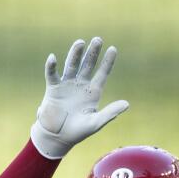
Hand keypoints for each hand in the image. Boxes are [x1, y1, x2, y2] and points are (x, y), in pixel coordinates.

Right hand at [30, 37, 129, 159]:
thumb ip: (110, 112)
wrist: (58, 137)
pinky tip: (53, 58)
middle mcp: (81, 85)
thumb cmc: (78, 131)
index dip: (107, 62)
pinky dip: (52, 67)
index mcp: (93, 92)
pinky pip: (52, 75)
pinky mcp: (53, 89)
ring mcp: (67, 85)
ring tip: (80, 42)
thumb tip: (127, 104)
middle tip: (98, 39)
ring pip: (72, 65)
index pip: (102, 73)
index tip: (113, 49)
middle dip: (93, 53)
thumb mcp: (96, 122)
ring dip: (75, 54)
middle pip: (88, 64)